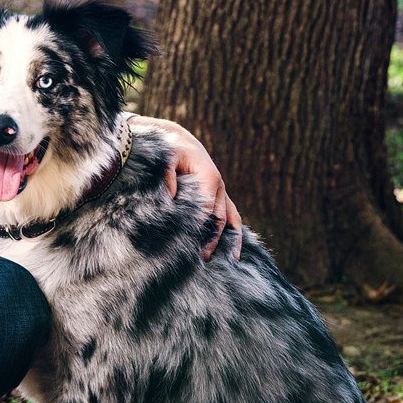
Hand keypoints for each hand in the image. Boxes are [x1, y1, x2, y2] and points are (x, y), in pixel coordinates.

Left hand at [125, 114, 242, 259]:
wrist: (179, 141)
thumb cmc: (171, 150)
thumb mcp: (166, 158)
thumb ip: (167, 176)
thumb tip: (170, 197)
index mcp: (209, 177)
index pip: (205, 209)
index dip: (198, 228)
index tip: (189, 245)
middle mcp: (219, 186)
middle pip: (218, 218)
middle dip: (211, 239)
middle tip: (200, 259)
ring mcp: (221, 192)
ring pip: (228, 220)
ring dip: (227, 240)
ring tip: (225, 261)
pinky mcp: (220, 197)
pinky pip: (232, 217)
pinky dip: (235, 234)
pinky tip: (235, 253)